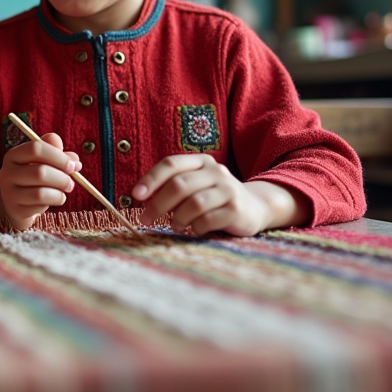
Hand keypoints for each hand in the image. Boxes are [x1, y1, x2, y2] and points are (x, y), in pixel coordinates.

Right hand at [0, 133, 80, 229]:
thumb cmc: (34, 176)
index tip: (72, 165)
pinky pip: (40, 206)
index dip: (58, 156)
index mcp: (13, 155)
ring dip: (59, 192)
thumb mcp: (43, 160)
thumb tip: (75, 160)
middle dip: (62, 178)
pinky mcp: (15, 210)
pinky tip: (54, 199)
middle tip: (71, 182)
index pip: (36, 148)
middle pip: (40, 172)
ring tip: (65, 190)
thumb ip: (56, 152)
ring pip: (40, 193)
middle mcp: (7, 173)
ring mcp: (9, 193)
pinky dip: (53, 202)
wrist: (18, 202)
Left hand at [133, 154, 269, 236]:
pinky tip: (195, 230)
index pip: (171, 164)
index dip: (151, 178)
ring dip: (178, 219)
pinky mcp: (236, 210)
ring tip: (176, 226)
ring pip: (193, 204)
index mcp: (201, 161)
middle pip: (179, 185)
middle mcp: (216, 171)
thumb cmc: (215, 198)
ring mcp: (228, 190)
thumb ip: (174, 186)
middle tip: (145, 219)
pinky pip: (207, 220)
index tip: (136, 195)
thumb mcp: (196, 184)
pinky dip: (195, 228)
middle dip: (158, 204)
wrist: (256, 207)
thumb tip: (141, 198)